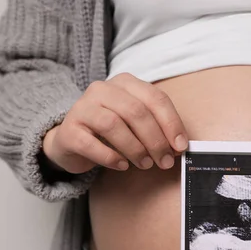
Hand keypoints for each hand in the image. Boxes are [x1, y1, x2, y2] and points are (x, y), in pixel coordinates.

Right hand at [42, 73, 188, 173]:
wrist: (72, 139)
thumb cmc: (111, 132)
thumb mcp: (136, 124)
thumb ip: (157, 128)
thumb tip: (180, 146)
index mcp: (125, 83)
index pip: (155, 98)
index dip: (171, 123)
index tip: (181, 146)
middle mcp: (102, 89)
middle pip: (136, 112)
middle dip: (155, 140)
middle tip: (165, 161)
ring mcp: (82, 108)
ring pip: (113, 125)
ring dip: (135, 148)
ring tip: (145, 164)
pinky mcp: (69, 130)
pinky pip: (91, 144)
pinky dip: (111, 157)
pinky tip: (122, 166)